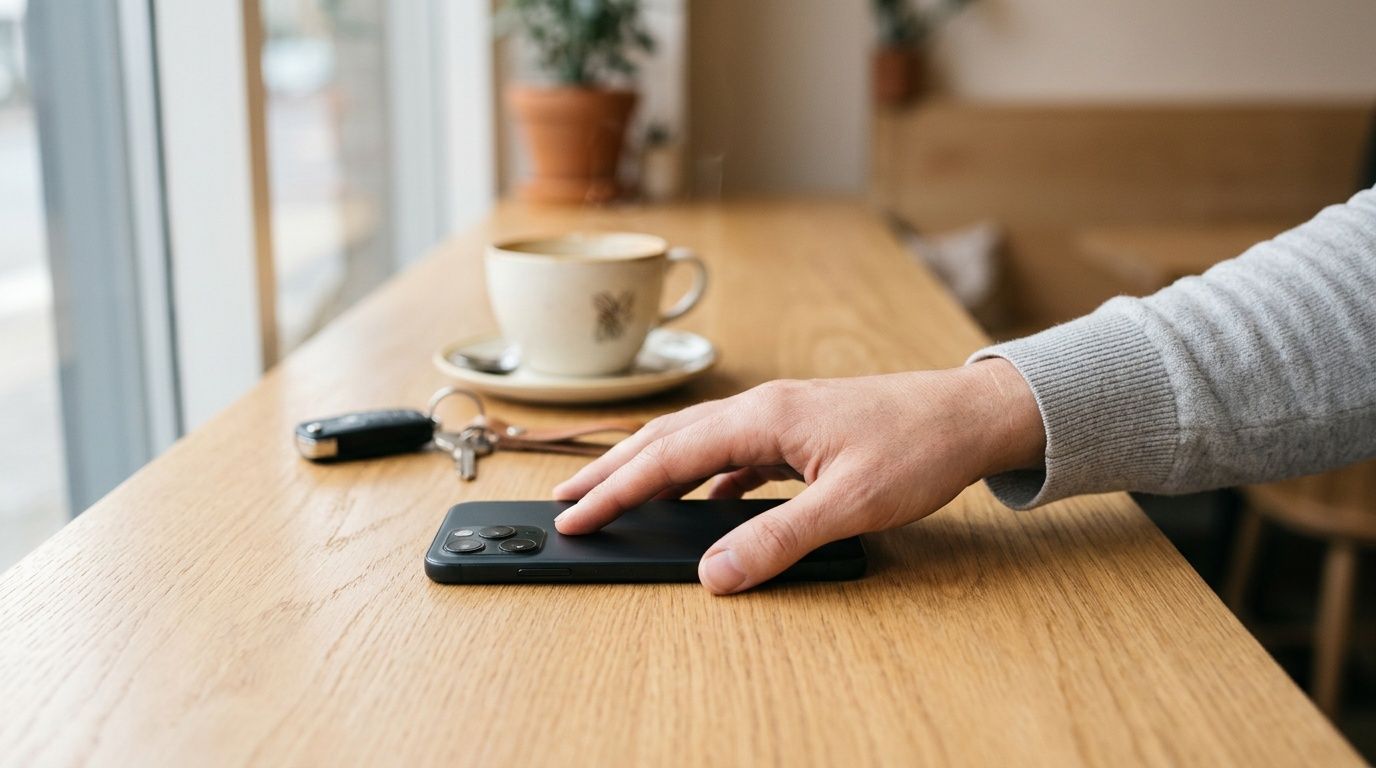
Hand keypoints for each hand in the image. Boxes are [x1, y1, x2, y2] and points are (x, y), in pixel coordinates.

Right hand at [552, 359, 1044, 593]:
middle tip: (566, 503)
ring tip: (613, 494)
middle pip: (667, 439)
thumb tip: (715, 572)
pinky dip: (701, 475)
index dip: (616, 488)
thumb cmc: (919, 447)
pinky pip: (731, 451)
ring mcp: (780, 417)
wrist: (971, 413)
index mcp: (764, 417)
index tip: (576, 516)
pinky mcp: (799, 431)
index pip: (669, 456)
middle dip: (612, 471)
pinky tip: (702, 499)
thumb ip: (779, 537)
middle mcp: (763, 408)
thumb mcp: (850, 503)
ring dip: (650, 468)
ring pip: (696, 441)